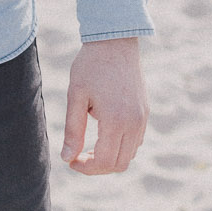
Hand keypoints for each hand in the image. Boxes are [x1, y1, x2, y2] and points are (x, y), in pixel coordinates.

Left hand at [62, 37, 146, 174]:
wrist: (115, 43)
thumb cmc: (91, 67)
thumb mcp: (76, 96)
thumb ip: (73, 129)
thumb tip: (67, 158)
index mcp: (117, 121)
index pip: (106, 161)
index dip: (86, 168)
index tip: (70, 161)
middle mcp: (135, 124)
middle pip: (120, 164)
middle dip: (97, 167)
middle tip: (76, 157)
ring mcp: (143, 119)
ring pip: (130, 155)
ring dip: (109, 158)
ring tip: (86, 145)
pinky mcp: (145, 114)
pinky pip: (135, 141)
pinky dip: (119, 147)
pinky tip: (101, 134)